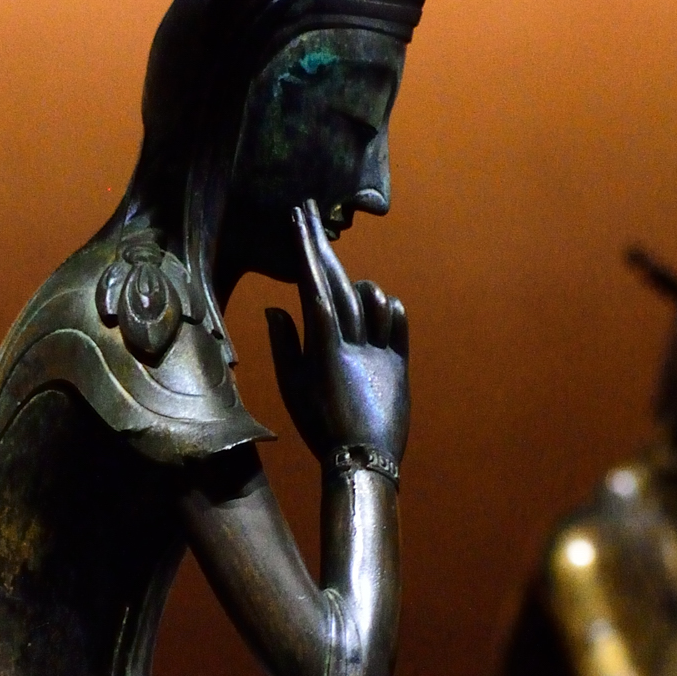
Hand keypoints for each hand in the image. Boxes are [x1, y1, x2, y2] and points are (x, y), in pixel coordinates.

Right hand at [264, 200, 409, 468]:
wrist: (364, 462)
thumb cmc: (321, 428)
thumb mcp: (294, 389)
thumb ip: (285, 345)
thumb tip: (276, 307)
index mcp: (323, 348)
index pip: (312, 285)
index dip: (305, 249)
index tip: (299, 218)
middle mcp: (354, 343)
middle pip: (339, 282)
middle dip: (323, 246)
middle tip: (311, 213)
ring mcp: (380, 352)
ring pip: (372, 298)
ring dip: (358, 283)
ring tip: (346, 279)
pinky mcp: (400, 364)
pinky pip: (398, 322)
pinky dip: (387, 306)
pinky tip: (378, 303)